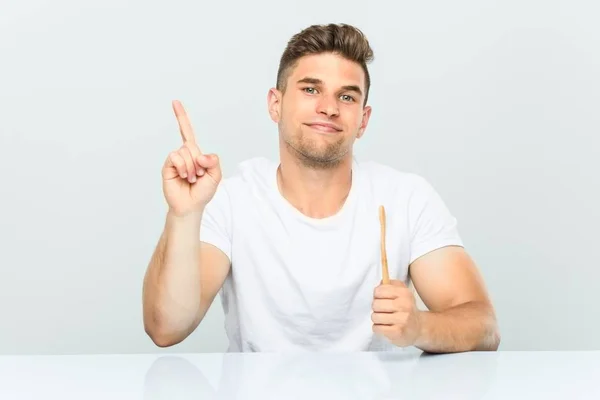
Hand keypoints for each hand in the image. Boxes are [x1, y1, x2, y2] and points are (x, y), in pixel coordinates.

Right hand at [162, 100, 221, 216]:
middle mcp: (183, 154)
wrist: (191, 206)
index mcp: (195, 153)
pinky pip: (176, 157)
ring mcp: (175, 160)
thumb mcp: (216, 176)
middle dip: (199, 162)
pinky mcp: (167, 166)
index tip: (175, 102)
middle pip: (192, 145)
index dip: (181, 117)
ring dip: (192, 167)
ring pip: (185, 151)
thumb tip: (201, 154)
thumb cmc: (202, 191)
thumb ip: (214, 162)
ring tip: (191, 178)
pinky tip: (184, 177)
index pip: (187, 132)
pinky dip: (184, 167)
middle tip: (199, 176)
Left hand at [372, 279, 422, 346]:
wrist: (418, 328)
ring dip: (377, 319)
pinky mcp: (397, 332)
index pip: (379, 290)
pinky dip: (378, 328)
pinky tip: (385, 327)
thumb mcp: (402, 292)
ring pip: (375, 317)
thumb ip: (390, 284)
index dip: (376, 295)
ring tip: (384, 319)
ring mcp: (402, 319)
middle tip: (383, 311)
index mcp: (404, 293)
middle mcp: (404, 305)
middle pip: (375, 304)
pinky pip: (377, 328)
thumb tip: (380, 282)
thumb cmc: (406, 308)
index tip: (381, 299)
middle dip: (376, 308)